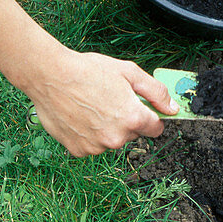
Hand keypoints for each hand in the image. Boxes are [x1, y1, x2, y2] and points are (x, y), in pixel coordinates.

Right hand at [25, 48, 176, 156]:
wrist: (50, 75)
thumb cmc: (88, 70)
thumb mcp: (129, 72)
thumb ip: (155, 92)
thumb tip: (172, 109)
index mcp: (132, 118)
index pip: (156, 128)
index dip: (151, 116)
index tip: (141, 108)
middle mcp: (116, 138)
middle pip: (132, 133)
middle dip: (126, 119)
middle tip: (109, 99)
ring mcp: (96, 146)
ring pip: (112, 140)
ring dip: (107, 128)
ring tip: (91, 105)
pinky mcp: (79, 150)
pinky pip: (92, 145)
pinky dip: (89, 134)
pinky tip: (80, 116)